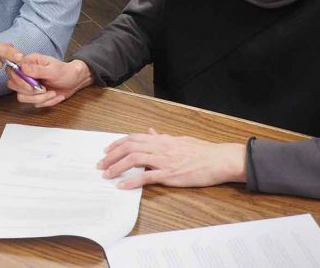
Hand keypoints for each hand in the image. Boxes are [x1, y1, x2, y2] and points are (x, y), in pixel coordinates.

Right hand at [7, 55, 93, 107]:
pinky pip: (33, 103)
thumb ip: (37, 70)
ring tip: (52, 93)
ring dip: (40, 98)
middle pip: (13, 85)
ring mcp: (29, 85)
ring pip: (22, 97)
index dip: (19, 80)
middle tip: (44, 89)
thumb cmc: (66, 71)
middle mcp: (26, 73)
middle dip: (30, 92)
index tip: (32, 85)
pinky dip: (46, 102)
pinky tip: (55, 95)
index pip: (12, 70)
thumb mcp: (54, 70)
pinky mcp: (34, 95)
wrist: (75, 81)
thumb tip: (23, 66)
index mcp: (29, 62)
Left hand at [98, 128, 246, 188]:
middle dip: (112, 156)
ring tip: (106, 174)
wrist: (219, 159)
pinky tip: (122, 186)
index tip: (106, 150)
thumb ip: (163, 137)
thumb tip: (150, 132)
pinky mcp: (170, 175)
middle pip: (129, 147)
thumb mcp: (180, 139)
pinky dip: (132, 181)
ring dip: (117, 167)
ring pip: (134, 159)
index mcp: (162, 139)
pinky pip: (147, 176)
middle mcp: (160, 147)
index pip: (134, 138)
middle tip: (100, 164)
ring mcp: (164, 161)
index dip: (117, 144)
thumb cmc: (202, 151)